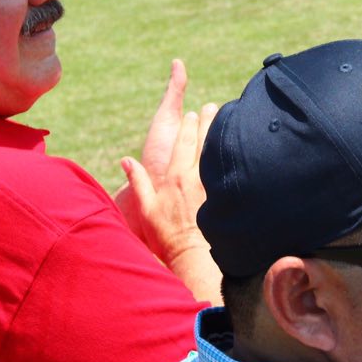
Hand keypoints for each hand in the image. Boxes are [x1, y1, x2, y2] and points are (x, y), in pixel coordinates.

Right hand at [116, 103, 216, 266]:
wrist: (191, 254)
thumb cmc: (166, 234)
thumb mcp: (146, 208)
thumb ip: (138, 182)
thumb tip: (126, 161)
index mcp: (175, 177)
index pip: (182, 144)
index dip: (187, 127)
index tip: (191, 114)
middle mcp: (195, 178)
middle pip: (202, 143)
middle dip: (207, 123)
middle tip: (212, 106)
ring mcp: (211, 186)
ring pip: (215, 153)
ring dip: (219, 134)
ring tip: (226, 117)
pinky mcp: (221, 195)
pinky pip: (225, 169)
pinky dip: (228, 155)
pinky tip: (234, 148)